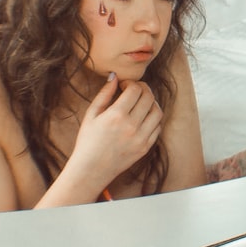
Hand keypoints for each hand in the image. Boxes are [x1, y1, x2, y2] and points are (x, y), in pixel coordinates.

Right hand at [69, 73, 163, 188]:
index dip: (131, 83)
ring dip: (151, 102)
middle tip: (134, 90)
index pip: (135, 89)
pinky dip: (153, 118)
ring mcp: (141, 138)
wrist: (91, 170)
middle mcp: (131, 126)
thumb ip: (104, 94)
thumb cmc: (87, 141)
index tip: (124, 85)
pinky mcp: (145, 147)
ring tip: (140, 102)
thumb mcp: (91, 115)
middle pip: (149, 97)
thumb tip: (114, 76)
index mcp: (116, 116)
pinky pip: (157, 127)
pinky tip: (143, 116)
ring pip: (157, 111)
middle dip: (143, 89)